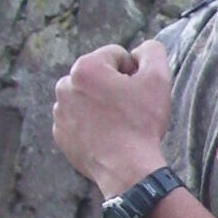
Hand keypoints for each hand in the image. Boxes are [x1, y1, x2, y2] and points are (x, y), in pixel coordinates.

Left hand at [53, 41, 170, 196]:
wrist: (127, 168)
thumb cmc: (142, 122)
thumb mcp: (158, 79)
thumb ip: (152, 51)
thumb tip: (142, 49)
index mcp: (85, 68)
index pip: (116, 55)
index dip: (135, 71)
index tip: (140, 92)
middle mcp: (64, 86)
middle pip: (99, 76)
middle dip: (115, 87)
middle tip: (131, 109)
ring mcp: (59, 112)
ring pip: (88, 98)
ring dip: (103, 104)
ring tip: (120, 124)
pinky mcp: (61, 134)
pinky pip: (79, 120)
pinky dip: (93, 124)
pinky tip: (110, 136)